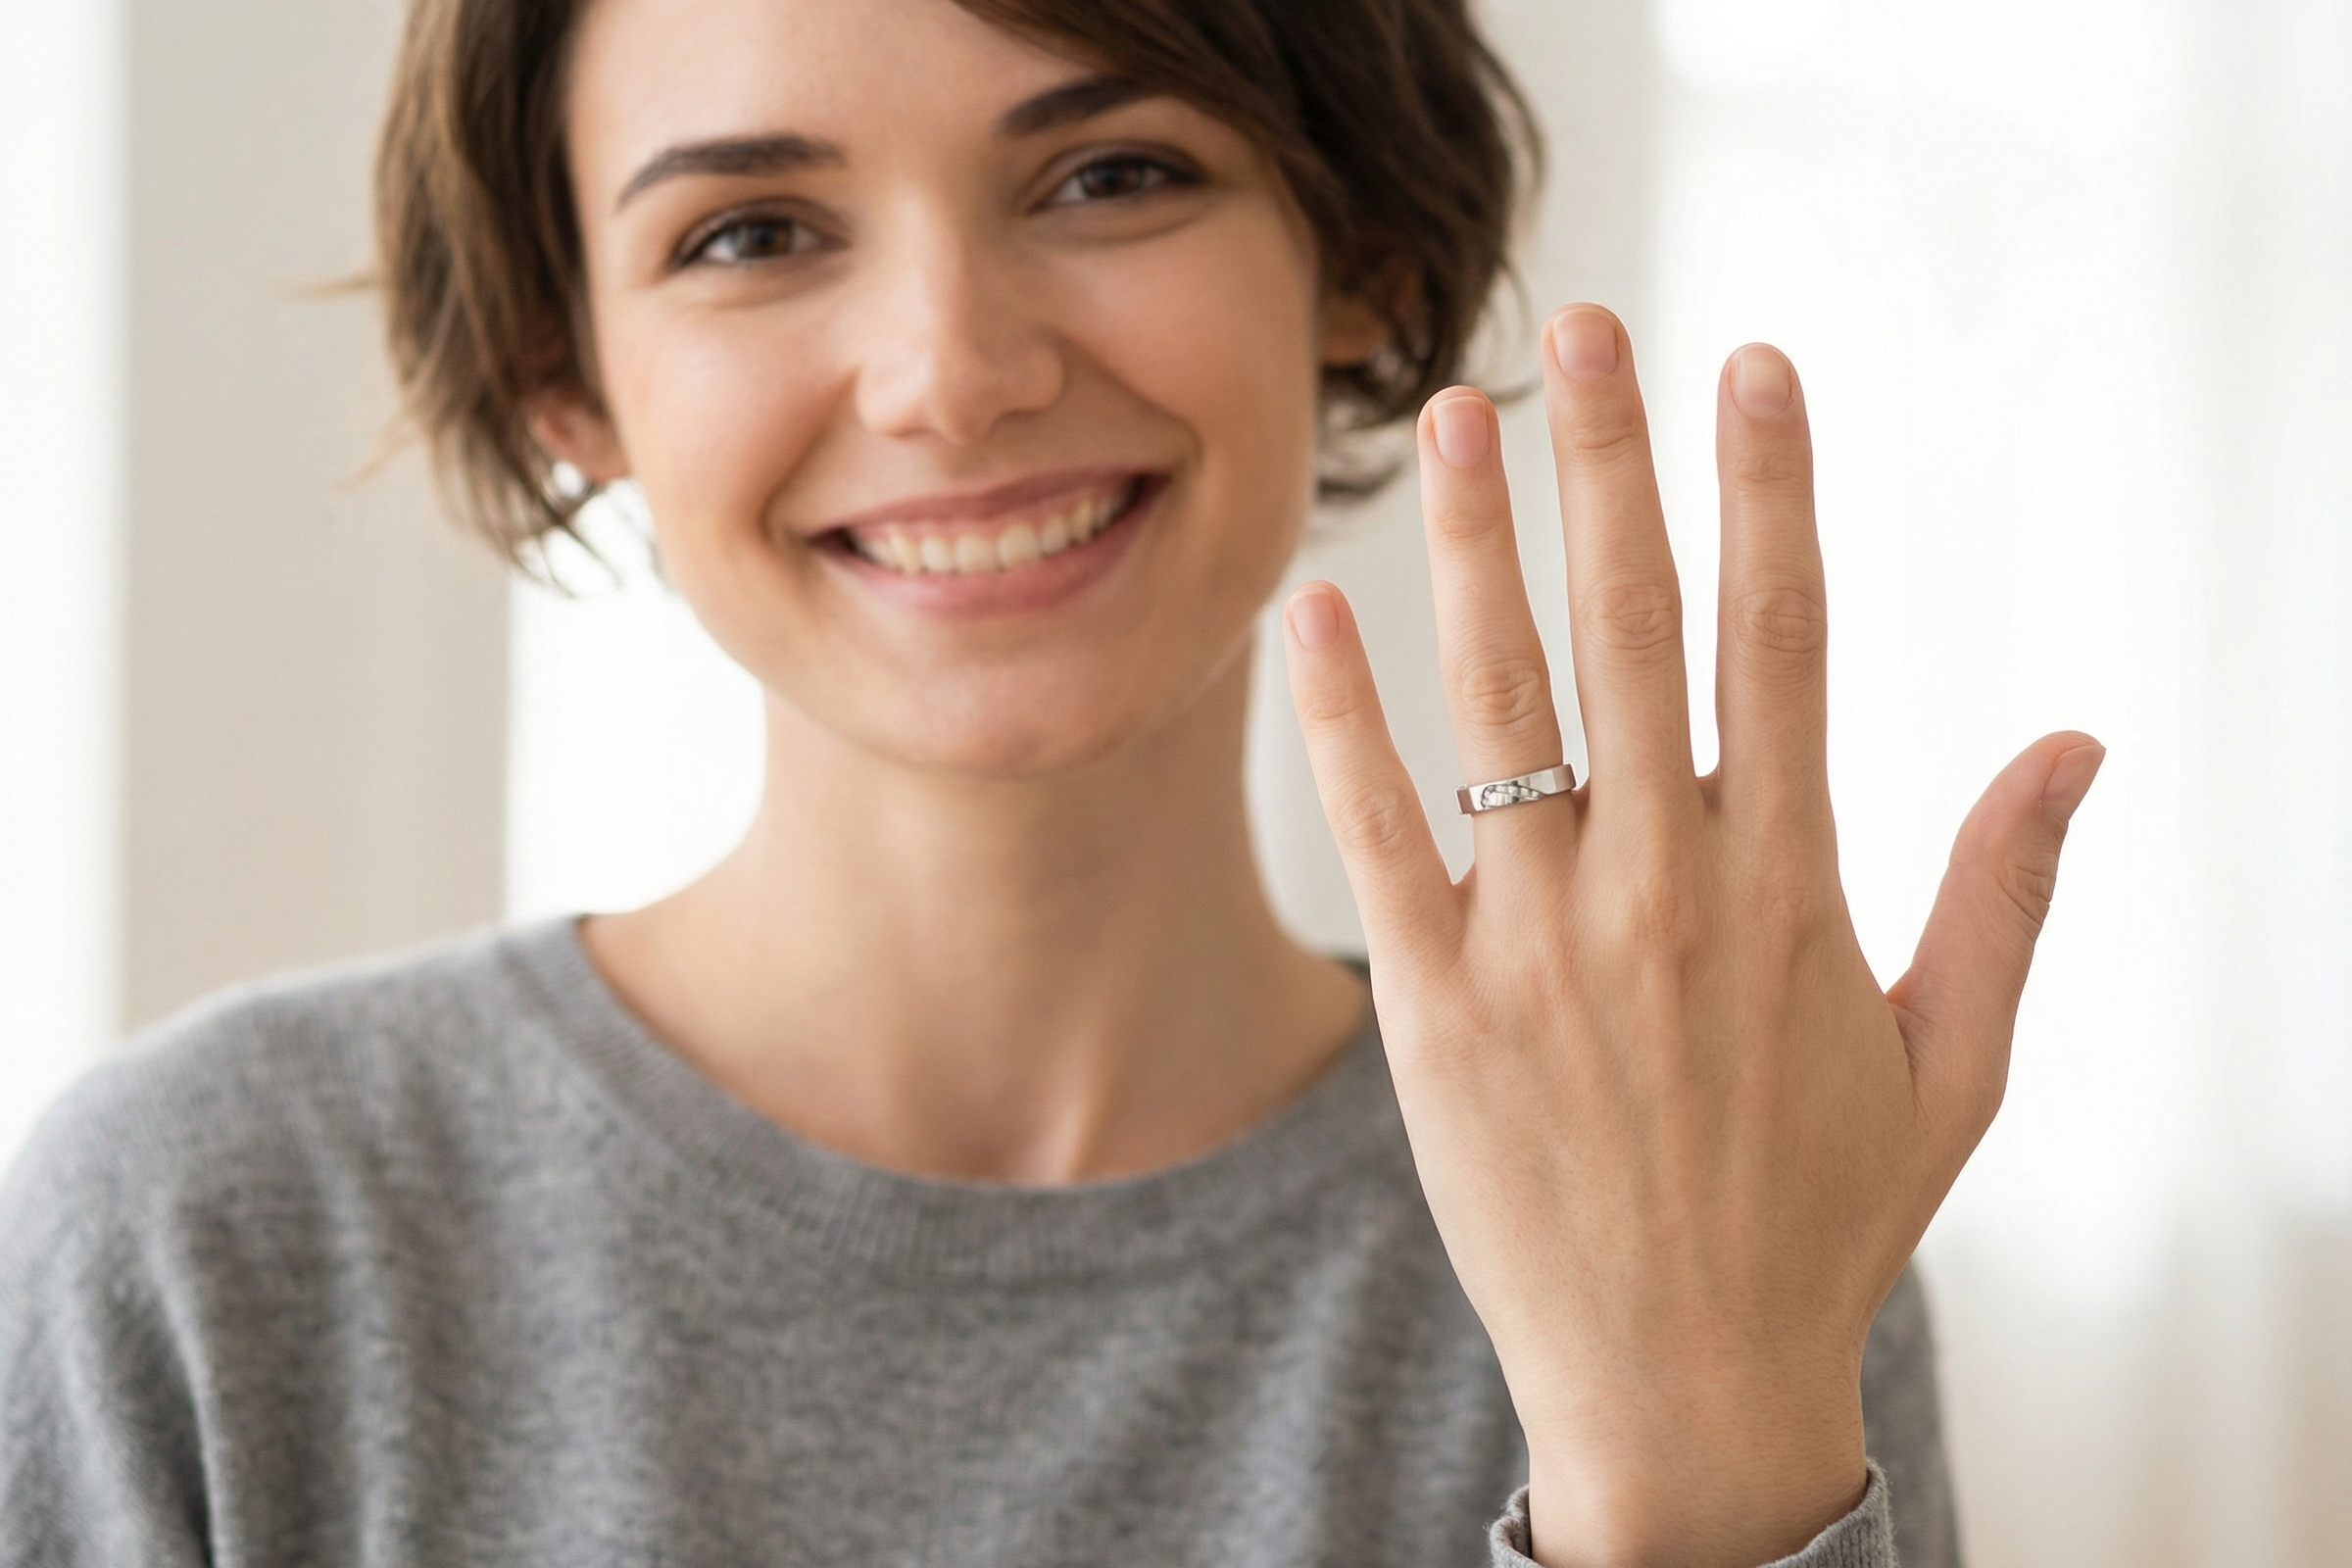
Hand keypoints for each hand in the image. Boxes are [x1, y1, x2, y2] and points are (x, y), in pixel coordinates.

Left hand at [1282, 306, 2101, 1567]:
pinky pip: (1380, 830)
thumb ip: (2004, 890)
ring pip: (1500, 701)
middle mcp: (1664, 886)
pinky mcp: (1434, 1005)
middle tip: (1583, 331)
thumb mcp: (1954, 1062)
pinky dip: (1345, 716)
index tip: (1752, 368)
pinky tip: (1323, 609)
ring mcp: (1539, 941)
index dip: (1767, 489)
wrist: (1683, 1387)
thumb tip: (2073, 742)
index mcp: (1792, 882)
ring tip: (1450, 419)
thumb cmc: (1823, 1223)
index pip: (1784, 635)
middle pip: (1635, 627)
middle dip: (1612, 463)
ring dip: (1474, 546)